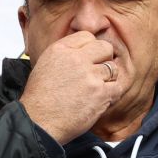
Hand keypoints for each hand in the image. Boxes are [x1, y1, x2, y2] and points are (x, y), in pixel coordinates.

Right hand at [19, 30, 121, 144]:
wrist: (38, 121)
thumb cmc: (40, 98)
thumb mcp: (46, 65)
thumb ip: (66, 54)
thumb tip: (86, 50)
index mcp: (60, 50)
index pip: (87, 36)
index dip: (91, 48)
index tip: (88, 58)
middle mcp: (76, 59)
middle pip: (105, 47)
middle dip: (104, 59)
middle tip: (96, 73)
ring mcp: (90, 76)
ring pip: (113, 68)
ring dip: (107, 79)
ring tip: (93, 89)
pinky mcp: (101, 93)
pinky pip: (118, 86)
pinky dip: (112, 93)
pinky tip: (100, 98)